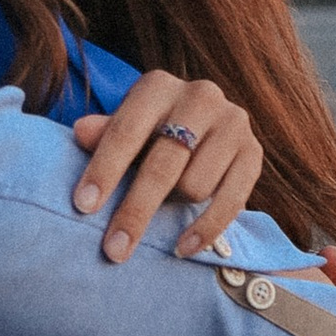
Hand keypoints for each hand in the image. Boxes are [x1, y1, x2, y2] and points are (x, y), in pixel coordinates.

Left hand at [69, 73, 263, 261]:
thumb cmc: (151, 129)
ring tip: (163, 205)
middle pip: (162, 165)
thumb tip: (81, 132)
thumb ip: (105, 133)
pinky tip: (183, 248)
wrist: (205, 125)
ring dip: (174, 205)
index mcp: (158, 86)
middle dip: (135, 210)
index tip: (83, 207)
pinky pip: (231, 201)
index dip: (104, 170)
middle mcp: (200, 96)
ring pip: (195, 185)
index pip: (126, 131)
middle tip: (114, 250)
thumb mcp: (125, 127)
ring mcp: (232, 122)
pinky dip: (206, 229)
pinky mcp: (254, 152)